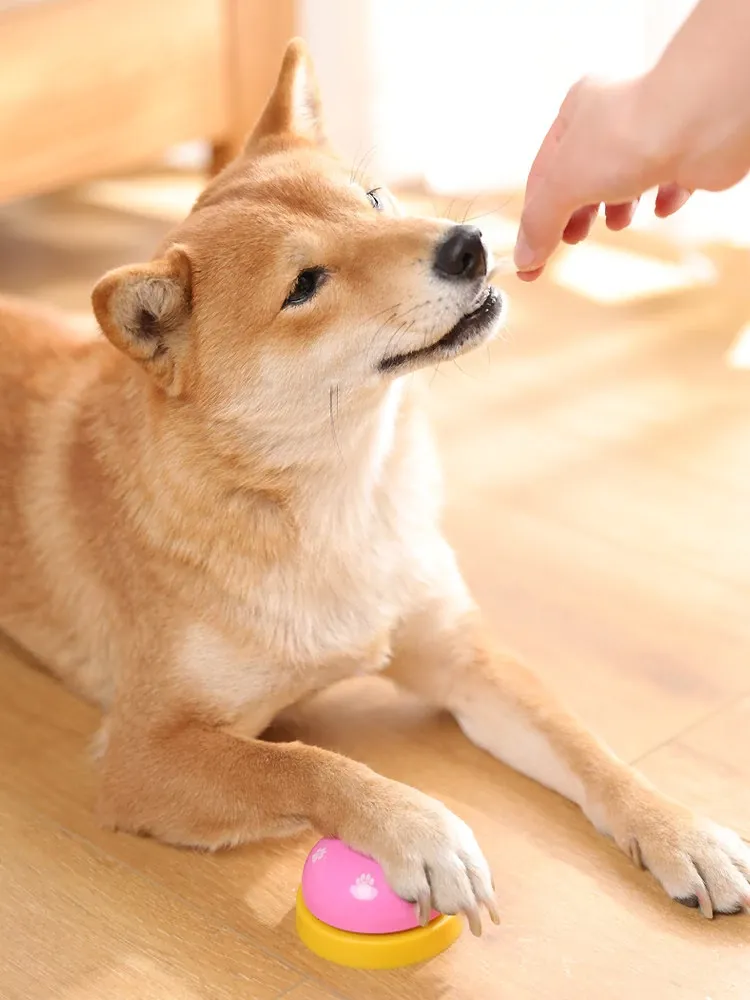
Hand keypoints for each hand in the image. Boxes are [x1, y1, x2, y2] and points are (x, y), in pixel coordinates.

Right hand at [514, 76, 690, 280]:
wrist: (702, 122)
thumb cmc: (628, 136)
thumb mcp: (563, 184)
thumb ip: (540, 223)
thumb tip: (526, 259)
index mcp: (577, 111)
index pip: (543, 172)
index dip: (534, 217)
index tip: (530, 256)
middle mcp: (614, 118)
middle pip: (582, 178)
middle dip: (575, 214)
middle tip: (572, 240)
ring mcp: (652, 135)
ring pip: (624, 180)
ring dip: (616, 209)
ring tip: (617, 223)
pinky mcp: (686, 153)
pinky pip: (668, 182)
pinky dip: (661, 200)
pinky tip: (660, 208)